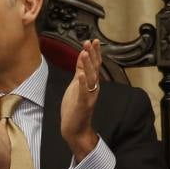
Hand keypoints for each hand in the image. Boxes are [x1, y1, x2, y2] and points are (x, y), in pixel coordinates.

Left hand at [59, 40, 101, 162]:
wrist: (75, 128)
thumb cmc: (75, 106)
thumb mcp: (76, 85)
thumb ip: (80, 71)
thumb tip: (82, 55)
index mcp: (91, 83)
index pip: (94, 65)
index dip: (94, 53)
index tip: (93, 40)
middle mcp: (93, 88)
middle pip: (94, 69)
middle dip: (92, 55)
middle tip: (90, 42)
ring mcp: (89, 96)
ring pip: (90, 78)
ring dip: (88, 65)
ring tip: (85, 53)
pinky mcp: (83, 104)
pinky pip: (83, 92)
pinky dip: (82, 82)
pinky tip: (80, 74)